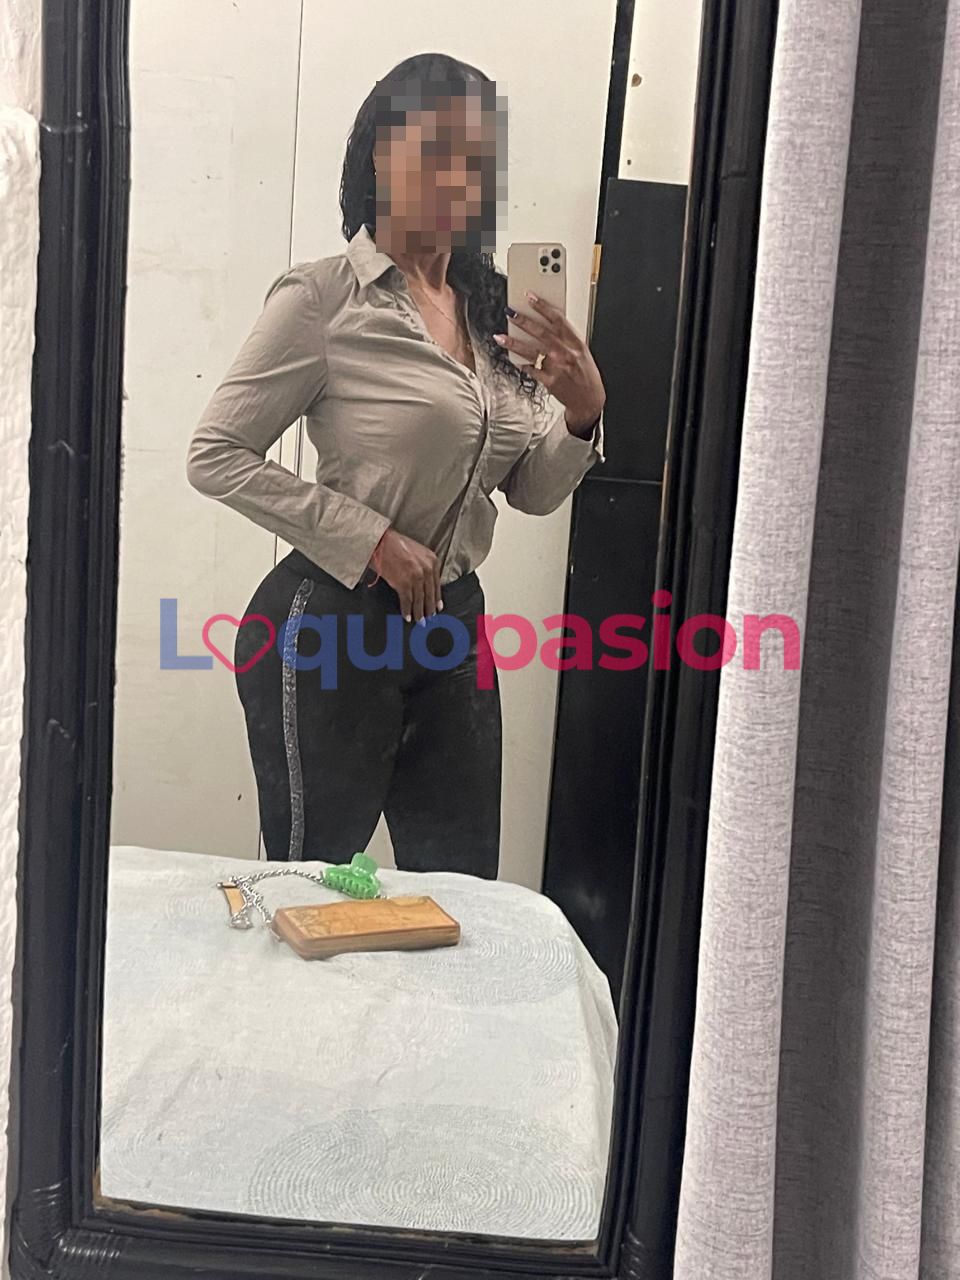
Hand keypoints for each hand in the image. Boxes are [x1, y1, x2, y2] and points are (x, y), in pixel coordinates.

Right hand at [370, 529, 441, 622]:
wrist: (381, 542)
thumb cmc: (396, 545)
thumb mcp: (417, 552)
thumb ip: (424, 567)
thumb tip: (423, 585)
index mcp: (432, 560)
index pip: (436, 584)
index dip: (437, 599)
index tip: (438, 608)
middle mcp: (426, 569)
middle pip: (429, 594)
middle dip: (430, 609)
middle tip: (430, 618)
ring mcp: (416, 577)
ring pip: (419, 600)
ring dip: (419, 613)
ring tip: (420, 621)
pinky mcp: (404, 583)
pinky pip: (407, 601)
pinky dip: (407, 611)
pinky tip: (408, 617)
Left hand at [493, 293, 605, 432]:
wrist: (589, 400)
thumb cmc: (585, 374)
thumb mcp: (582, 352)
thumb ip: (566, 338)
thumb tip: (548, 323)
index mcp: (576, 343)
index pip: (558, 320)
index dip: (543, 307)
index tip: (530, 297)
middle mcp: (566, 353)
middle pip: (541, 333)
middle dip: (523, 321)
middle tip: (510, 312)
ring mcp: (556, 368)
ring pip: (531, 352)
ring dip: (514, 343)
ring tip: (500, 337)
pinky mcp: (549, 382)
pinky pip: (531, 370)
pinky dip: (521, 364)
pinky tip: (512, 358)